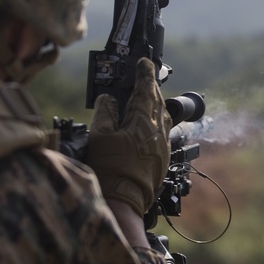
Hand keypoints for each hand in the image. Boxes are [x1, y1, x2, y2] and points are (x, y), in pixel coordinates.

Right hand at [86, 58, 171, 214]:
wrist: (124, 201)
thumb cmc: (110, 171)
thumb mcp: (100, 137)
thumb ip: (106, 113)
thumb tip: (109, 99)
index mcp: (143, 122)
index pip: (146, 90)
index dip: (145, 74)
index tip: (144, 63)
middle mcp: (158, 132)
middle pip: (158, 102)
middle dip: (151, 87)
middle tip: (145, 77)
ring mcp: (163, 146)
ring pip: (163, 118)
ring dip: (155, 105)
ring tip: (146, 98)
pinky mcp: (162, 159)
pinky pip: (163, 133)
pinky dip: (156, 122)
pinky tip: (148, 124)